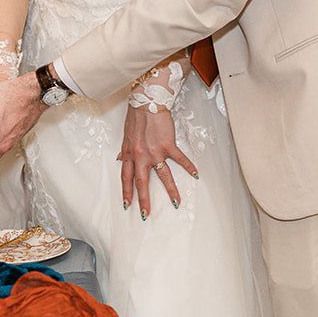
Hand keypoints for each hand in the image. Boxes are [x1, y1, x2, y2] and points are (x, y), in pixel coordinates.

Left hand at [118, 104, 197, 219]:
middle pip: (141, 182)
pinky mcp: (168, 145)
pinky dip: (188, 167)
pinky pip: (179, 159)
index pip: (126, 177)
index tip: (127, 204)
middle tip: (146, 214)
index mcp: (130, 154)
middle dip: (144, 200)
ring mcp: (155, 152)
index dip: (126, 192)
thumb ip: (126, 150)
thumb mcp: (127, 136)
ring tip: (176, 202)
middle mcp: (141, 156)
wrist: (147, 102)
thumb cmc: (137, 117)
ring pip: (163, 176)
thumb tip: (122, 159)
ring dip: (170, 190)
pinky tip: (195, 175)